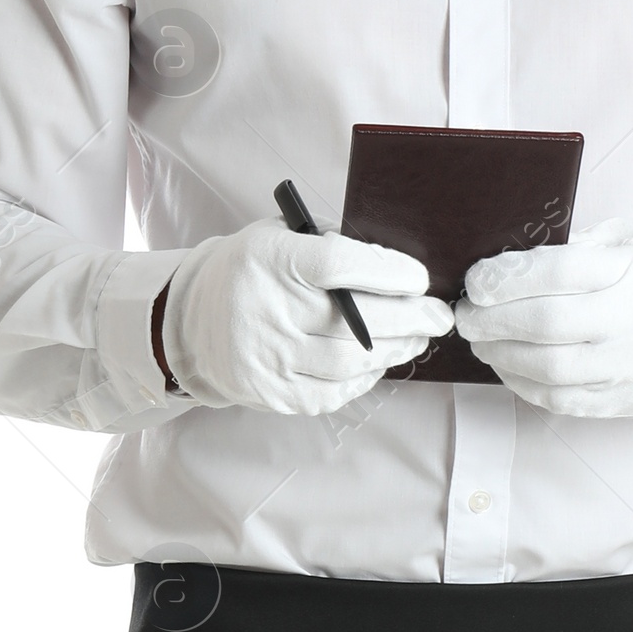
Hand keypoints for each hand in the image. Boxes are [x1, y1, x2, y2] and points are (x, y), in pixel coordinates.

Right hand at [156, 223, 453, 414]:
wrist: (194, 321)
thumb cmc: (251, 273)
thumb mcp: (279, 237)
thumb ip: (330, 246)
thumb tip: (396, 273)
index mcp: (269, 261)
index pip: (340, 266)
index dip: (389, 273)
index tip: (418, 278)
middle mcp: (266, 312)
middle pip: (356, 322)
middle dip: (410, 318)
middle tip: (438, 315)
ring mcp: (269, 359)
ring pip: (351, 362)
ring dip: (396, 350)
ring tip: (418, 337)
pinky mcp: (275, 394)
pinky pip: (336, 391)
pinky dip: (366, 377)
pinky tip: (380, 361)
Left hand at [459, 216, 632, 417]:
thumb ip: (581, 246)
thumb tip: (515, 263)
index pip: (559, 273)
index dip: (507, 278)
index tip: (477, 281)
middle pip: (546, 325)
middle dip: (492, 321)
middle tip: (465, 315)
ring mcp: (630, 368)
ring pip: (550, 370)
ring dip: (502, 356)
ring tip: (482, 342)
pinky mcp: (625, 401)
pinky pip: (564, 401)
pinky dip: (526, 386)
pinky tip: (510, 368)